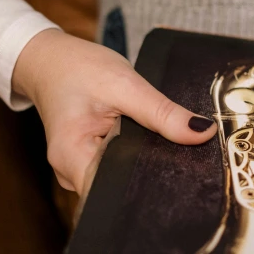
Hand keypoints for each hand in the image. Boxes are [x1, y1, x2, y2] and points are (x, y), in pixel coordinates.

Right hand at [12, 29, 216, 195]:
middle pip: (118, 189)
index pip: (114, 193)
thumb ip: (163, 113)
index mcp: (71, 157)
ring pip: (119, 178)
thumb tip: (202, 133)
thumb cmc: (78, 68)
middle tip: (182, 158)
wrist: (51, 59)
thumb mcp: (125, 84)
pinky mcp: (87, 161)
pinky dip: (133, 156)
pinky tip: (147, 142)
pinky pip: (115, 167)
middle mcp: (70, 172)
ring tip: (164, 145)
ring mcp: (77, 170)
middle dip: (150, 176)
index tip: (178, 174)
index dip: (147, 189)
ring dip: (142, 164)